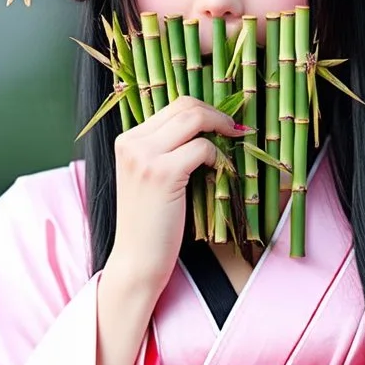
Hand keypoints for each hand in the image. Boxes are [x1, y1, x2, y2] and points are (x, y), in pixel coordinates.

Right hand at [106, 96, 249, 294]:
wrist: (137, 260)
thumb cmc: (151, 224)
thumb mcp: (152, 178)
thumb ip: (168, 151)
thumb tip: (207, 129)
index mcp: (128, 139)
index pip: (173, 106)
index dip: (204, 110)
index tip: (225, 123)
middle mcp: (132, 142)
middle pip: (185, 105)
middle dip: (217, 113)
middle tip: (236, 130)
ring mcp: (144, 156)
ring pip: (194, 119)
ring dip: (221, 129)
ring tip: (233, 145)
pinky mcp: (162, 173)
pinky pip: (202, 148)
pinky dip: (217, 157)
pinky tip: (219, 171)